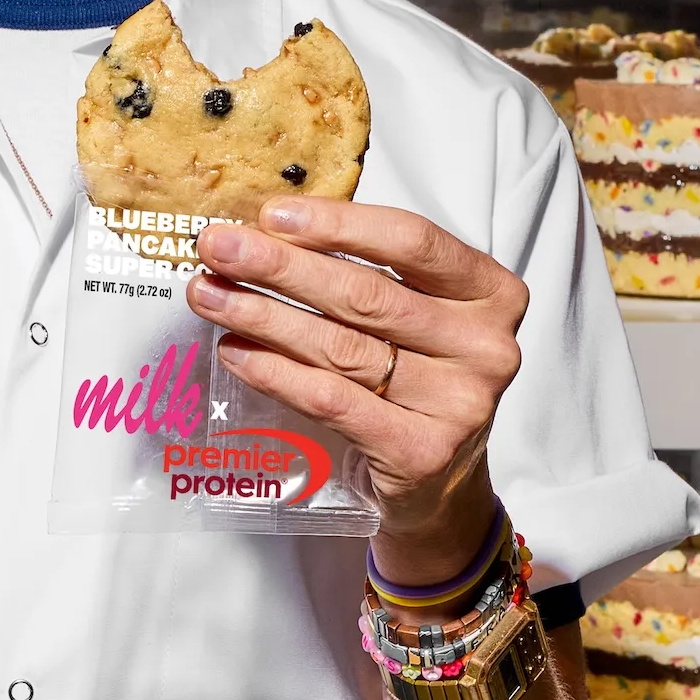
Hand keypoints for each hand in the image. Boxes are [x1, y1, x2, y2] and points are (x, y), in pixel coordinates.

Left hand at [187, 197, 526, 585]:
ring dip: (263, 316)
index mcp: (491, 293)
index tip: (270, 214)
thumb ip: (363, 269)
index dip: (337, 225)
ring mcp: (460, 404)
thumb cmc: (416, 378)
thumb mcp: (412, 314)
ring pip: (341, 347)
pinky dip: (274, 372)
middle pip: (366, 293)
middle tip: (216, 248)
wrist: (441, 484)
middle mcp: (486, 346)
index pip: (411, 241)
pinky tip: (235, 351)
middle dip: (280, 266)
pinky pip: (331, 400)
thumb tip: (263, 231)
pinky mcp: (421, 452)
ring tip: (209, 295)